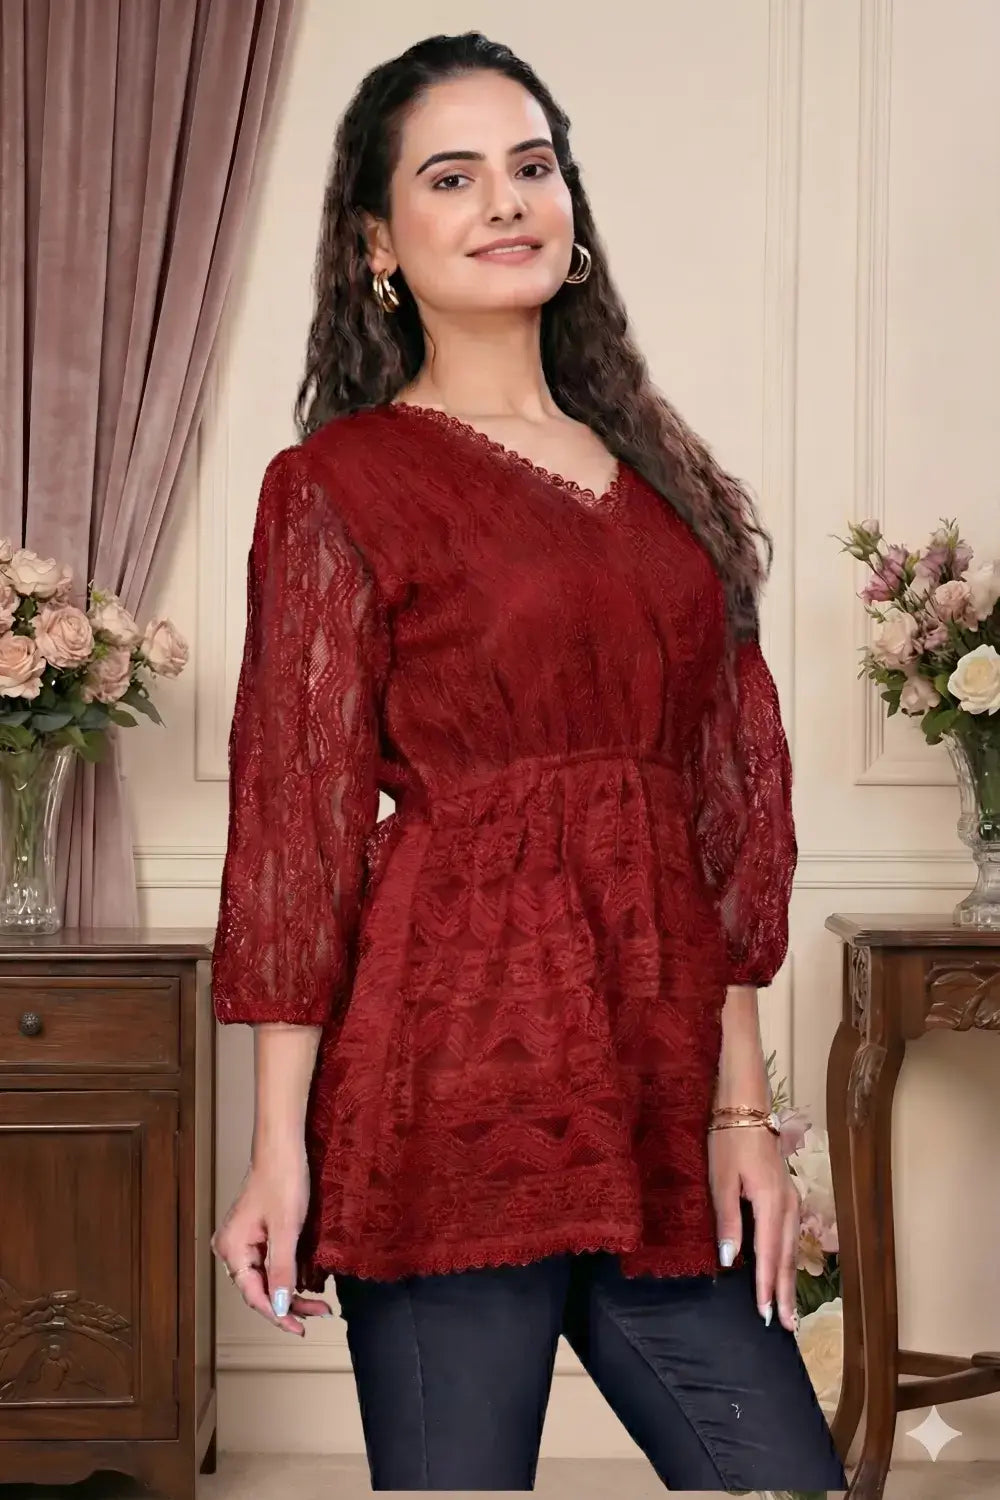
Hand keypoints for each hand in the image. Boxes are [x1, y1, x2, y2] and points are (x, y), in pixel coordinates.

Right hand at [210, 1143, 332, 1333]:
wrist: (283, 1147)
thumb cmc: (282, 1180)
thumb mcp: (287, 1229)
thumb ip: (282, 1270)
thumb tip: (281, 1307)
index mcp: (232, 1249)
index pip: (254, 1295)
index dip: (278, 1314)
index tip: (299, 1328)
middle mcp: (232, 1248)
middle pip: (260, 1288)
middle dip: (289, 1304)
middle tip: (318, 1314)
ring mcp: (243, 1240)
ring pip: (267, 1277)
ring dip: (291, 1291)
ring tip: (318, 1304)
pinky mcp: (256, 1233)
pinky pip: (270, 1263)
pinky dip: (288, 1274)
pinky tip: (306, 1283)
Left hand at [708, 1122, 799, 1333]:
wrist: (746, 1107)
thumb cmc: (728, 1140)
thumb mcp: (721, 1180)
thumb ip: (727, 1221)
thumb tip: (731, 1261)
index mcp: (770, 1202)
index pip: (768, 1254)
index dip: (767, 1286)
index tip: (765, 1315)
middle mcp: (787, 1205)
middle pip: (786, 1257)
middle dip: (785, 1293)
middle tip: (785, 1326)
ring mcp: (790, 1199)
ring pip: (791, 1248)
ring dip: (789, 1279)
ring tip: (789, 1309)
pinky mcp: (787, 1195)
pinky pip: (789, 1235)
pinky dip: (788, 1258)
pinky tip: (784, 1271)